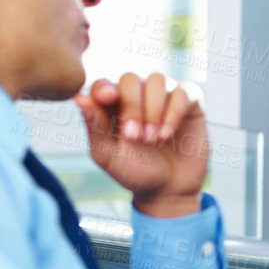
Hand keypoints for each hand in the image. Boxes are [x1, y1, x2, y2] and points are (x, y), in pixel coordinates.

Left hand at [73, 73, 207, 217]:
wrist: (168, 189)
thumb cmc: (134, 172)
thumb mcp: (108, 155)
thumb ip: (94, 126)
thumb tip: (77, 97)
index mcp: (112, 105)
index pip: (103, 84)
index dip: (104, 89)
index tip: (108, 99)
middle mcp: (138, 95)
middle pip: (130, 79)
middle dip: (132, 107)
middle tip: (135, 137)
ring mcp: (165, 96)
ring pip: (157, 80)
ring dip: (154, 109)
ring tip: (154, 138)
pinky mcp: (190, 103)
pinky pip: (183, 91)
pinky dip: (174, 111)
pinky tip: (167, 133)